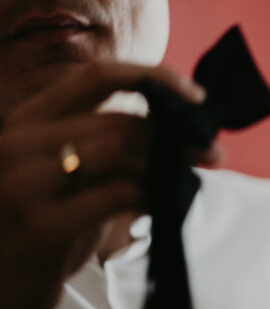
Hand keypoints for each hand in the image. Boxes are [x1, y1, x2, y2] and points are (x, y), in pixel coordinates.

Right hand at [0, 62, 210, 308]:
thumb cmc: (35, 231)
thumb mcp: (62, 178)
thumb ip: (104, 146)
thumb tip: (176, 127)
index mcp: (24, 122)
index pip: (96, 77)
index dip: (153, 77)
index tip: (195, 96)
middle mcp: (15, 145)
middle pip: (119, 121)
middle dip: (175, 135)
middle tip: (212, 152)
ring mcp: (21, 185)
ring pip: (120, 151)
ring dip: (167, 163)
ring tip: (189, 176)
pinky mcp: (41, 227)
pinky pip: (118, 195)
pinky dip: (153, 193)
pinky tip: (166, 202)